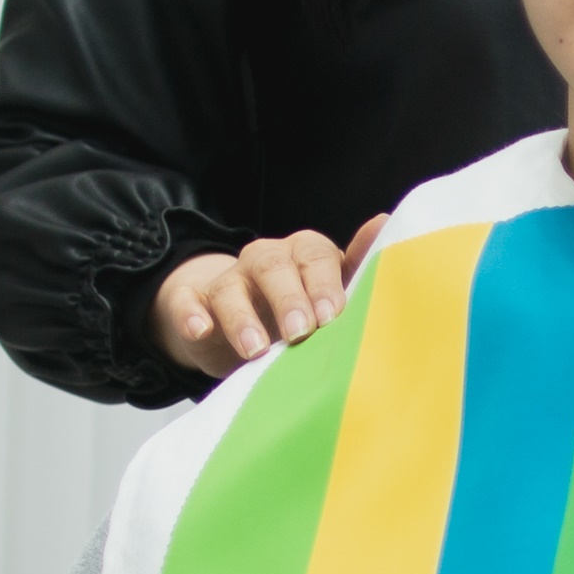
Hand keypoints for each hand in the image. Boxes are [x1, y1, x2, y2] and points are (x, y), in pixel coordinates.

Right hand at [156, 216, 390, 378]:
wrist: (231, 322)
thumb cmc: (297, 310)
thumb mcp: (329, 295)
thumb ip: (359, 269)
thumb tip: (386, 224)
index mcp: (303, 255)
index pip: (315, 257)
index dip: (323, 284)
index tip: (333, 315)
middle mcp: (265, 261)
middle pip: (273, 267)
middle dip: (288, 299)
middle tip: (300, 331)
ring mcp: (227, 281)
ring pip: (231, 289)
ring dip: (242, 318)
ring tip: (255, 349)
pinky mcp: (193, 302)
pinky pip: (187, 302)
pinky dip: (192, 315)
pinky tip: (200, 330)